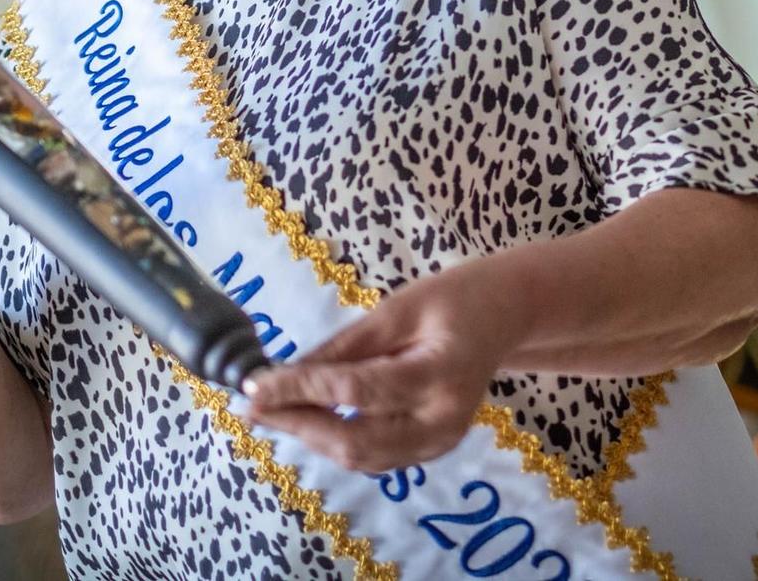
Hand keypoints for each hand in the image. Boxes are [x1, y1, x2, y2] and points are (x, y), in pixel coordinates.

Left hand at [241, 260, 525, 473]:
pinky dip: (336, 441)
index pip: (358, 392)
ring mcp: (441, 443)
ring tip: (271, 411)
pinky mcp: (432, 450)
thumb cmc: (454, 299)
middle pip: (356, 440)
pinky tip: (308, 418)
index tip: (254, 386)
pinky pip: (375, 456)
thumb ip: (345, 346)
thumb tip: (285, 374)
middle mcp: (444, 422)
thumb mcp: (397, 308)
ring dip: (312, 437)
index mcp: (441, 376)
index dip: (301, 391)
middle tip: (252, 407)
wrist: (505, 316)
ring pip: (362, 457)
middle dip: (298, 424)